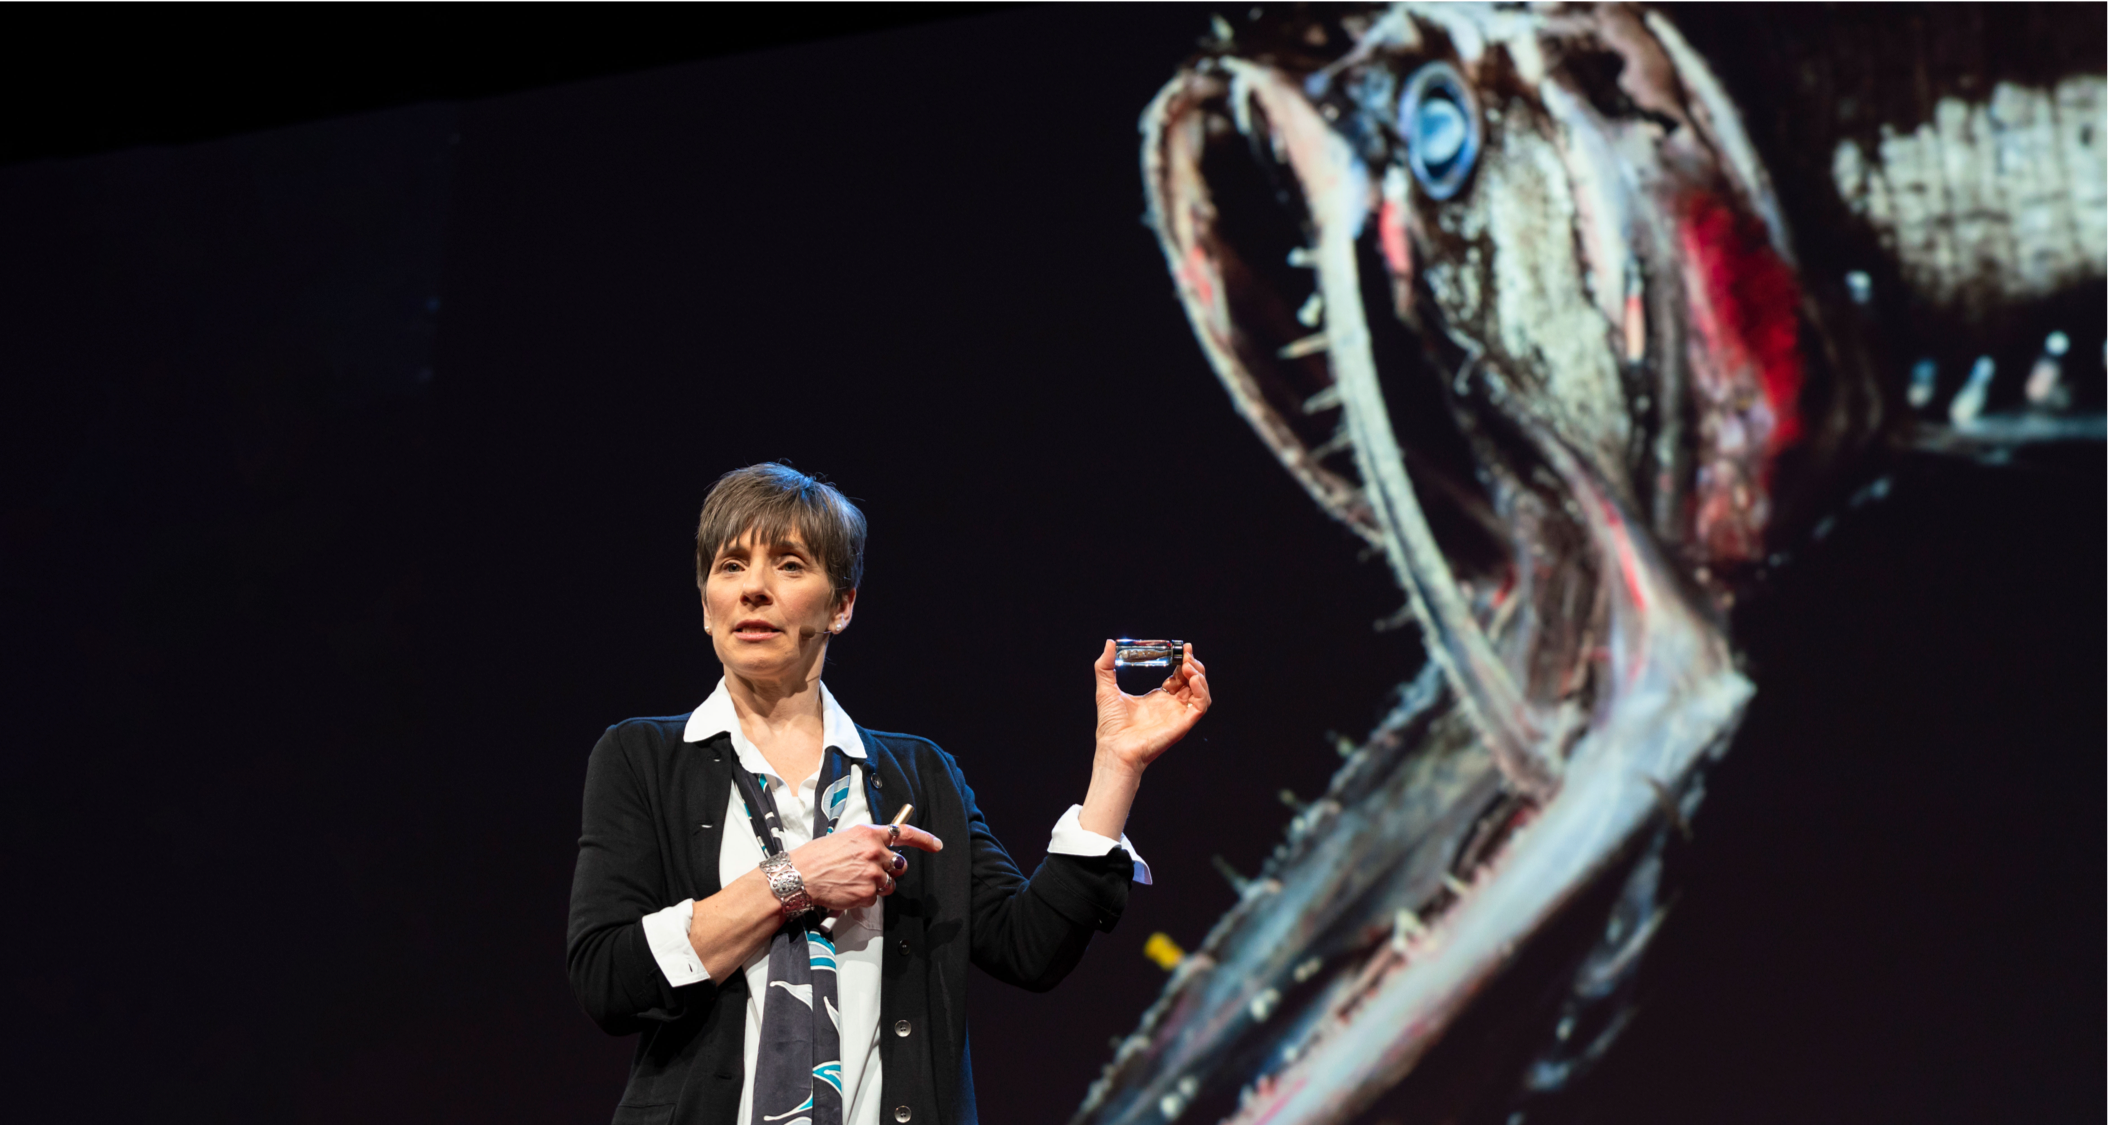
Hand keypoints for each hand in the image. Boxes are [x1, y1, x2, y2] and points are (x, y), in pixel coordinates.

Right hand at [786, 823, 943, 910]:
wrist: (800, 875)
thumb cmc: (817, 856)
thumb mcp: (845, 838)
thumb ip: (868, 842)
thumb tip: (883, 847)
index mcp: (869, 834)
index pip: (905, 834)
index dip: (925, 839)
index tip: (936, 844)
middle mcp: (875, 852)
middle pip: (899, 864)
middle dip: (891, 869)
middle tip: (873, 870)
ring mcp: (873, 874)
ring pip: (889, 884)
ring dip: (878, 884)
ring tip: (855, 880)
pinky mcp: (868, 893)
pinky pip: (875, 898)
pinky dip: (864, 897)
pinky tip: (848, 890)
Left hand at [1092, 640, 1210, 775]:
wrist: (1114, 746)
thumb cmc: (1110, 725)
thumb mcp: (1106, 689)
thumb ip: (1105, 666)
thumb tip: (1109, 643)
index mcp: (1158, 699)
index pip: (1178, 677)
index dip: (1183, 662)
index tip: (1182, 648)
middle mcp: (1171, 706)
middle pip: (1193, 682)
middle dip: (1193, 665)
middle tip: (1186, 653)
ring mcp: (1179, 715)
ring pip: (1201, 693)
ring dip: (1199, 676)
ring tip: (1188, 665)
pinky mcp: (1183, 724)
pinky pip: (1202, 706)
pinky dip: (1201, 691)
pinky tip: (1191, 679)